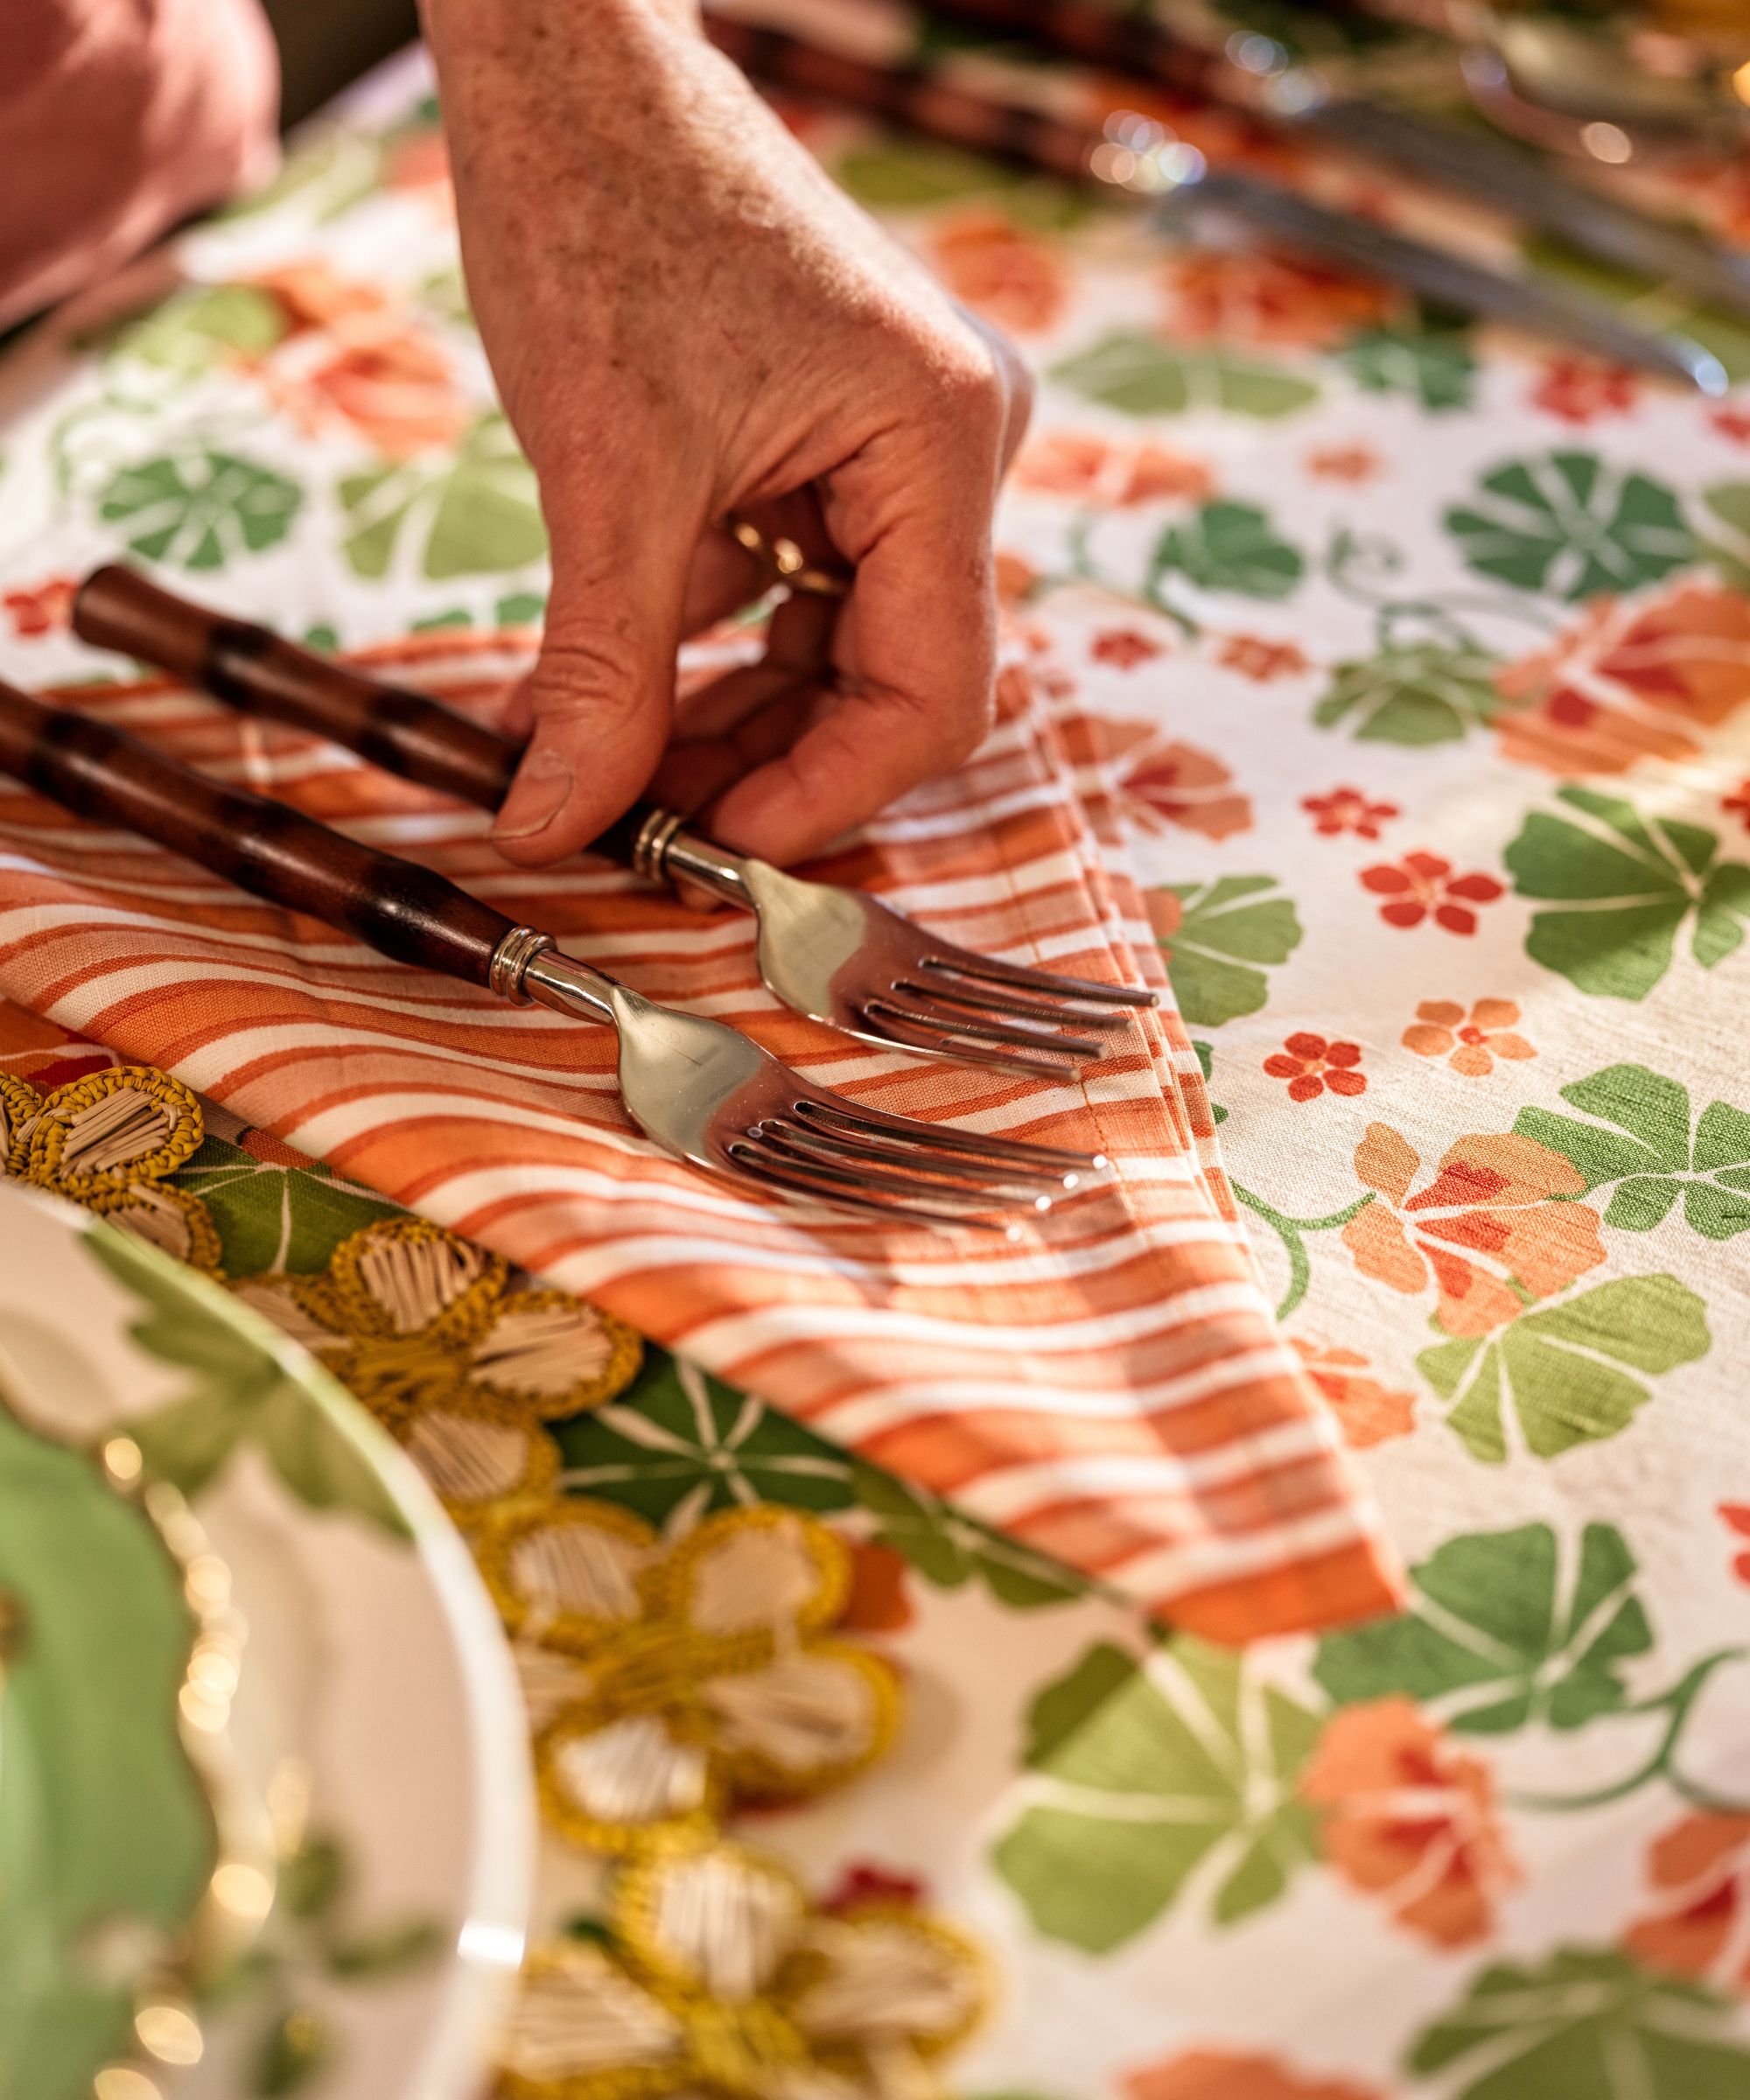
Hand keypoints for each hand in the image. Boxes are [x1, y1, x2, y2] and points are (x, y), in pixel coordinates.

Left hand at [420, 0, 1030, 864]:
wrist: (575, 74)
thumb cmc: (605, 220)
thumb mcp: (604, 478)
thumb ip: (599, 672)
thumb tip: (559, 829)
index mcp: (942, 443)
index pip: (934, 691)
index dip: (826, 795)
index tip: (713, 854)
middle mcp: (953, 452)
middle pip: (892, 681)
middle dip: (768, 765)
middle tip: (648, 829)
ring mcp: (900, 453)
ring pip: (839, 650)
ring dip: (729, 720)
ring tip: (609, 770)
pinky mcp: (838, 449)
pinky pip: (798, 592)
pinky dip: (711, 650)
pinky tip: (612, 694)